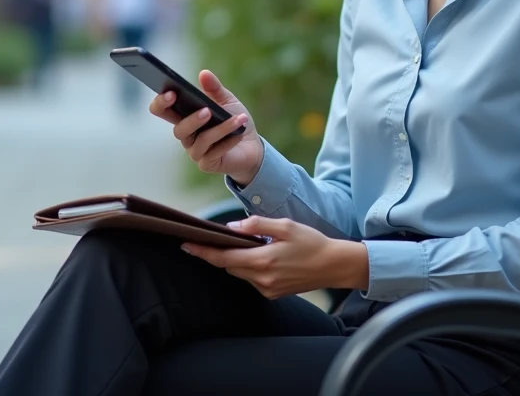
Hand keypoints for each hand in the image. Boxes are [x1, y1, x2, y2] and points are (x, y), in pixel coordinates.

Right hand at [149, 70, 263, 183]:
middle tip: (206, 110)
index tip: (170, 93)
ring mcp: (195, 151)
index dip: (161, 103)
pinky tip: (239, 133)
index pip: (162, 111)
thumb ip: (214, 88)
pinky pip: (214, 152)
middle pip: (178, 130)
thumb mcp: (226, 100)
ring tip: (236, 119)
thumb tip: (203, 73)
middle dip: (192, 120)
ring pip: (201, 140)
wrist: (252, 145)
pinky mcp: (207, 163)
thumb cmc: (234, 121)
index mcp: (184, 117)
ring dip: (220, 129)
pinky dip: (228, 141)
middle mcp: (186, 136)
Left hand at [181, 216, 368, 298]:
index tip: (186, 245)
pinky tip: (263, 257)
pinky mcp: (273, 294)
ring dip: (237, 260)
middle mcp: (262, 279)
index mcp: (263, 260)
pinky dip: (250, 268)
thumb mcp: (285, 226)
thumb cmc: (311, 242)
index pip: (223, 257)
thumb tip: (232, 227)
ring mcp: (267, 289)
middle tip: (213, 238)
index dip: (202, 252)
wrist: (334, 266)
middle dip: (220, 253)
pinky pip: (252, 280)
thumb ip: (256, 225)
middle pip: (228, 266)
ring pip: (239, 273)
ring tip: (249, 245)